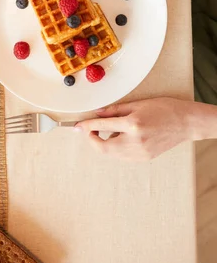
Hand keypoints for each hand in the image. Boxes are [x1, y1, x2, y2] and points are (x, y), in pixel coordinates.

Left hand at [75, 97, 202, 160]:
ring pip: (112, 154)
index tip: (77, 126)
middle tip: (89, 130)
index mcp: (132, 124)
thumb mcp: (137, 104)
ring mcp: (140, 153)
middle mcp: (135, 142)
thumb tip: (96, 114)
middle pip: (103, 148)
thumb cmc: (164, 108)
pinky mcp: (144, 158)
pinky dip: (116, 148)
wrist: (186, 123)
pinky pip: (122, 156)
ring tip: (108, 131)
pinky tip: (121, 137)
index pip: (101, 127)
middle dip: (92, 140)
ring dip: (103, 144)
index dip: (86, 127)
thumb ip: (114, 110)